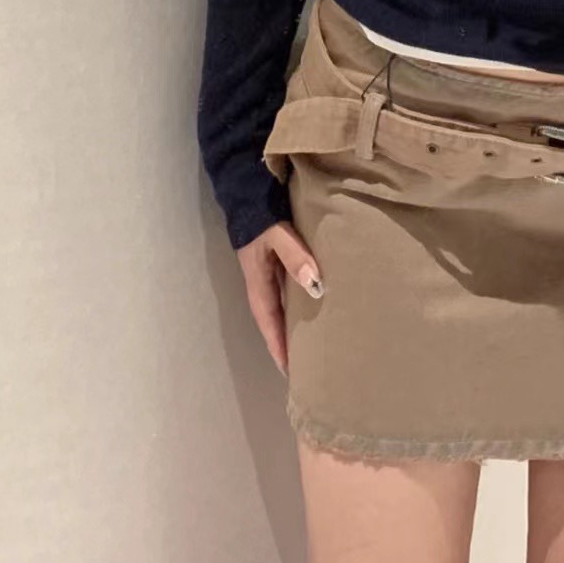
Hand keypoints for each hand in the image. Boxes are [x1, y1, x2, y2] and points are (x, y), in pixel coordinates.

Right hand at [237, 220, 323, 376]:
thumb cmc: (263, 216)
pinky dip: (298, 302)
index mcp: (257, 282)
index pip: (269, 322)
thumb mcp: (278, 235)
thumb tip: (315, 286)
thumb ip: (295, 257)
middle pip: (274, 319)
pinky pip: (288, 289)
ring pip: (281, 305)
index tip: (290, 371)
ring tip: (311, 341)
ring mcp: (268, 271)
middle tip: (304, 364)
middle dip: (286, 342)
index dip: (278, 346)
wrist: (248, 191)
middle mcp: (261, 281)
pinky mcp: (276, 260)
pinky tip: (312, 305)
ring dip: (292, 323)